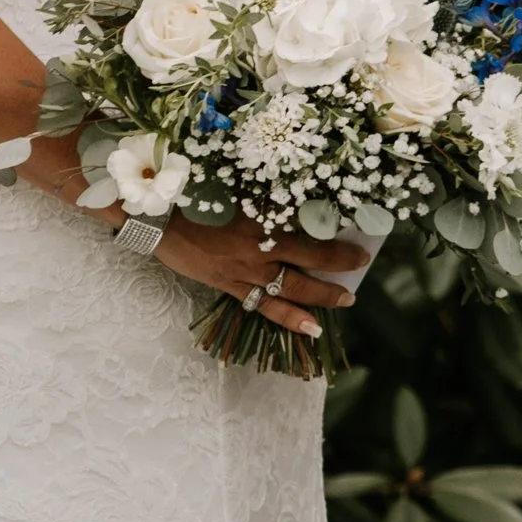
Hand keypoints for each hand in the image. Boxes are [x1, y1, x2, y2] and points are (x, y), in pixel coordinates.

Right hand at [153, 214, 371, 338]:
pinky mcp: (227, 287)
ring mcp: (243, 274)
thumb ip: (271, 202)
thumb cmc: (198, 198)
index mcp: (264, 225)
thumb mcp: (240, 193)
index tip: (362, 250)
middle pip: (307, 268)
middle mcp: (258, 253)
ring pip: (288, 293)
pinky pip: (261, 307)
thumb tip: (302, 203)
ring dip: (317, 301)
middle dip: (336, 275)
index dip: (339, 249)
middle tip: (359, 277)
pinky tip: (305, 328)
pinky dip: (285, 318)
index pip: (312, 240)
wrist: (159, 220)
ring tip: (343, 305)